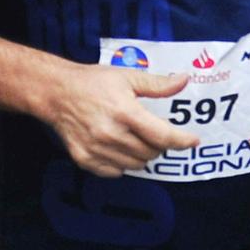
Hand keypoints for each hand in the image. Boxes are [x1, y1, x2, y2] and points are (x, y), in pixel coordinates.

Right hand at [44, 63, 200, 176]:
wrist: (56, 93)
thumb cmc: (93, 82)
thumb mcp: (127, 77)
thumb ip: (157, 84)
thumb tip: (183, 81)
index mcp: (125, 112)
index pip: (162, 135)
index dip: (182, 141)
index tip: (193, 141)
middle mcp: (111, 134)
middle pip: (151, 152)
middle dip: (159, 144)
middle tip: (154, 132)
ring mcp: (97, 150)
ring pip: (136, 165)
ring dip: (143, 155)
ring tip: (136, 138)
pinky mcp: (85, 160)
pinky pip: (116, 172)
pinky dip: (123, 163)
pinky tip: (118, 147)